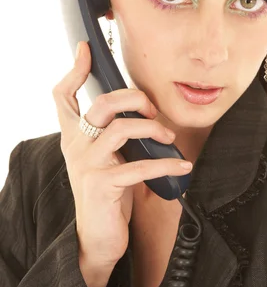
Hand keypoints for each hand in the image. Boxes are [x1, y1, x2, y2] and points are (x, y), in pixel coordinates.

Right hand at [52, 41, 191, 266]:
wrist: (98, 238)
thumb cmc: (108, 195)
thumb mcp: (108, 160)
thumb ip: (116, 137)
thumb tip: (148, 116)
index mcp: (74, 137)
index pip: (63, 96)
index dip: (74, 70)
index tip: (86, 48)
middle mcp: (75, 146)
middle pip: (101, 103)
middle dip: (134, 98)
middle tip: (154, 111)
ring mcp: (86, 165)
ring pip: (120, 128)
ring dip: (153, 129)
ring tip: (169, 139)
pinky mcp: (101, 185)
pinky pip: (139, 166)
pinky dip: (166, 164)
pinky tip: (183, 166)